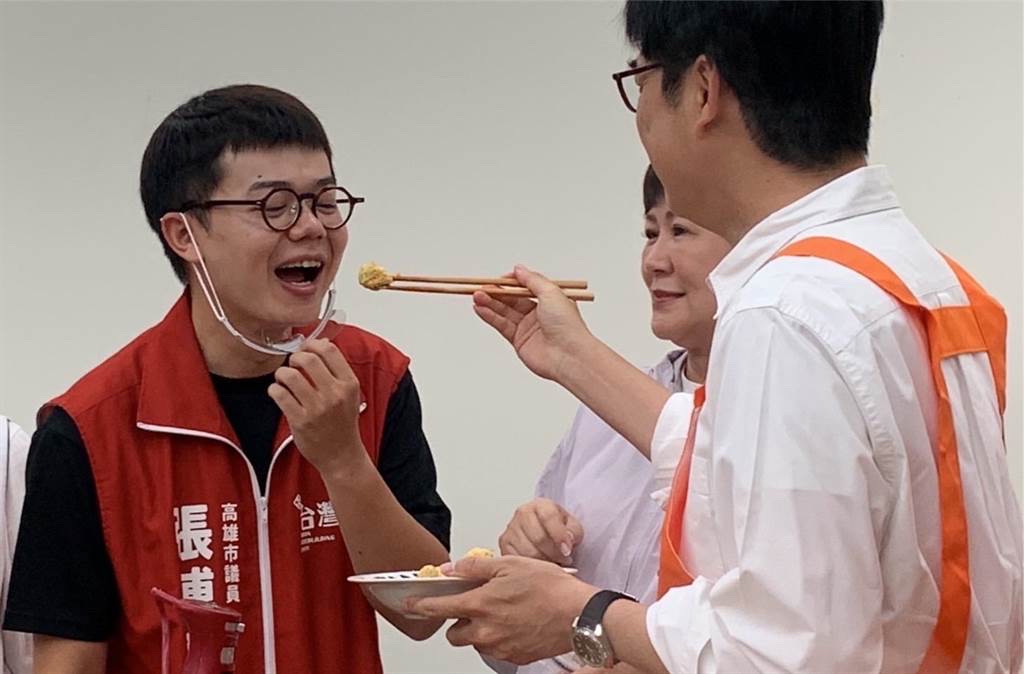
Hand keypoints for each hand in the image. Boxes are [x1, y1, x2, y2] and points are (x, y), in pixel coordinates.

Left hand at [268, 339, 365, 474]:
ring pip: (290, 375)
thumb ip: (336, 369)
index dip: (312, 344)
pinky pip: (279, 394)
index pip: (329, 350)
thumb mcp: (349, 394)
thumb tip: (321, 342)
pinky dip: (274, 390)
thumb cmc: (343, 424)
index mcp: (349, 384)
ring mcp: (317, 408)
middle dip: (295, 357)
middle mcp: (335, 394)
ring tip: (284, 380)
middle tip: (293, 365)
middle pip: (308, 359)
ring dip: (282, 374)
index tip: (306, 349)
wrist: (341, 455)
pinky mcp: (300, 421)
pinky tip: (279, 393)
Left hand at [407, 556, 596, 664]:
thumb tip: (452, 568)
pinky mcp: (516, 657)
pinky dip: (498, 638)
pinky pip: (496, 650)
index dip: (421, 606)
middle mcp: (487, 631)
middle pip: (454, 634)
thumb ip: (476, 567)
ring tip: (499, 612)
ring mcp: (501, 647)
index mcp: (481, 605)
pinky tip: (514, 623)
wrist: (579, 615)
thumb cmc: (550, 587)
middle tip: (472, 606)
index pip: (439, 608)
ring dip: (478, 630)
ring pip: (476, 643)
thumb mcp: (511, 564)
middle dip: (456, 622)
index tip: (410, 605)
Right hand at [473, 265, 593, 382]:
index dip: (511, 282)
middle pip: (512, 299)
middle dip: (496, 292)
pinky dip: (490, 316)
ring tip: (476, 296)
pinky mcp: (519, 340)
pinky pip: (501, 325)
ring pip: (504, 311)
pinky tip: (480, 308)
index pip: (525, 287)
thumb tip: (519, 270)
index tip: (498, 279)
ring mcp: (528, 327)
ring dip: (489, 303)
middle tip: (481, 287)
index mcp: (549, 299)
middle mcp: (538, 313)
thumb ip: (532, 280)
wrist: (568, 355)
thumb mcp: (550, 292)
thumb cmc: (567, 325)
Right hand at [499, 498, 583, 564]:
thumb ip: (573, 532)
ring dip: (544, 562)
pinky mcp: (504, 543)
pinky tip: (540, 565)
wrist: (544, 530)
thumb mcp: (572, 525)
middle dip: (554, 553)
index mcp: (540, 505)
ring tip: (554, 562)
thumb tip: (567, 540)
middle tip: (565, 560)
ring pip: (528, 552)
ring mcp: (511, 528)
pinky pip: (517, 560)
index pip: (549, 517)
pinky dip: (531, 566)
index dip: (559, 536)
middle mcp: (523, 513)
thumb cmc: (558, 527)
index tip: (567, 550)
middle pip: (539, 538)